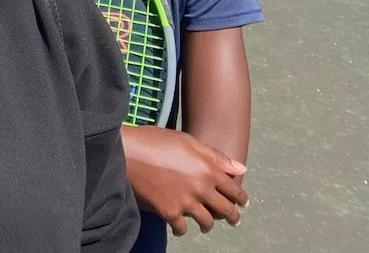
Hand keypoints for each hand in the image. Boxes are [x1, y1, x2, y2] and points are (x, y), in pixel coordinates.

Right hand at [122, 125, 248, 235]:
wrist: (125, 152)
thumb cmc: (153, 140)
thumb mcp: (186, 140)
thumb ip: (214, 156)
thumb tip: (240, 169)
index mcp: (207, 169)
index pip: (233, 189)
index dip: (241, 198)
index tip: (243, 203)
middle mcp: (201, 188)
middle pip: (225, 209)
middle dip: (232, 216)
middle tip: (234, 220)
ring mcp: (185, 202)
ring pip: (206, 222)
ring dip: (208, 224)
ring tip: (205, 225)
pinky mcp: (169, 212)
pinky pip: (182, 228)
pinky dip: (182, 229)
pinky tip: (179, 227)